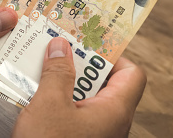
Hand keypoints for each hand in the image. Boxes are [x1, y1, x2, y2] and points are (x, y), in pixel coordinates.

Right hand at [12, 37, 146, 137]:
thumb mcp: (50, 105)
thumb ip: (57, 72)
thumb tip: (62, 45)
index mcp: (116, 110)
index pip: (133, 74)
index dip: (115, 56)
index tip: (89, 43)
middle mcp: (113, 123)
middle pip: (108, 84)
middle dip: (83, 65)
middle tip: (61, 50)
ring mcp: (98, 135)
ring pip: (89, 99)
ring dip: (67, 83)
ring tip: (45, 68)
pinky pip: (77, 115)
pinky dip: (61, 101)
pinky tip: (38, 95)